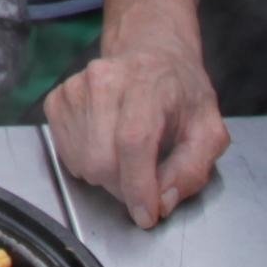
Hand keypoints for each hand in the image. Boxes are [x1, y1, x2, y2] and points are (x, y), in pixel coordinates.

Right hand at [45, 36, 229, 228]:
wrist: (150, 51)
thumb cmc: (180, 91)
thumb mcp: (208, 129)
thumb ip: (193, 169)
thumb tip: (163, 201)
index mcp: (148, 83)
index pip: (133, 141)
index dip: (138, 186)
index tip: (147, 215)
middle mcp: (105, 80)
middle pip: (102, 159)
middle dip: (124, 187)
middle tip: (144, 183)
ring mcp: (76, 88)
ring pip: (82, 162)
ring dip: (107, 177)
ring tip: (127, 159)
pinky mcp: (58, 99)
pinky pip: (66, 154)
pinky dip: (88, 164)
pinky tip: (107, 146)